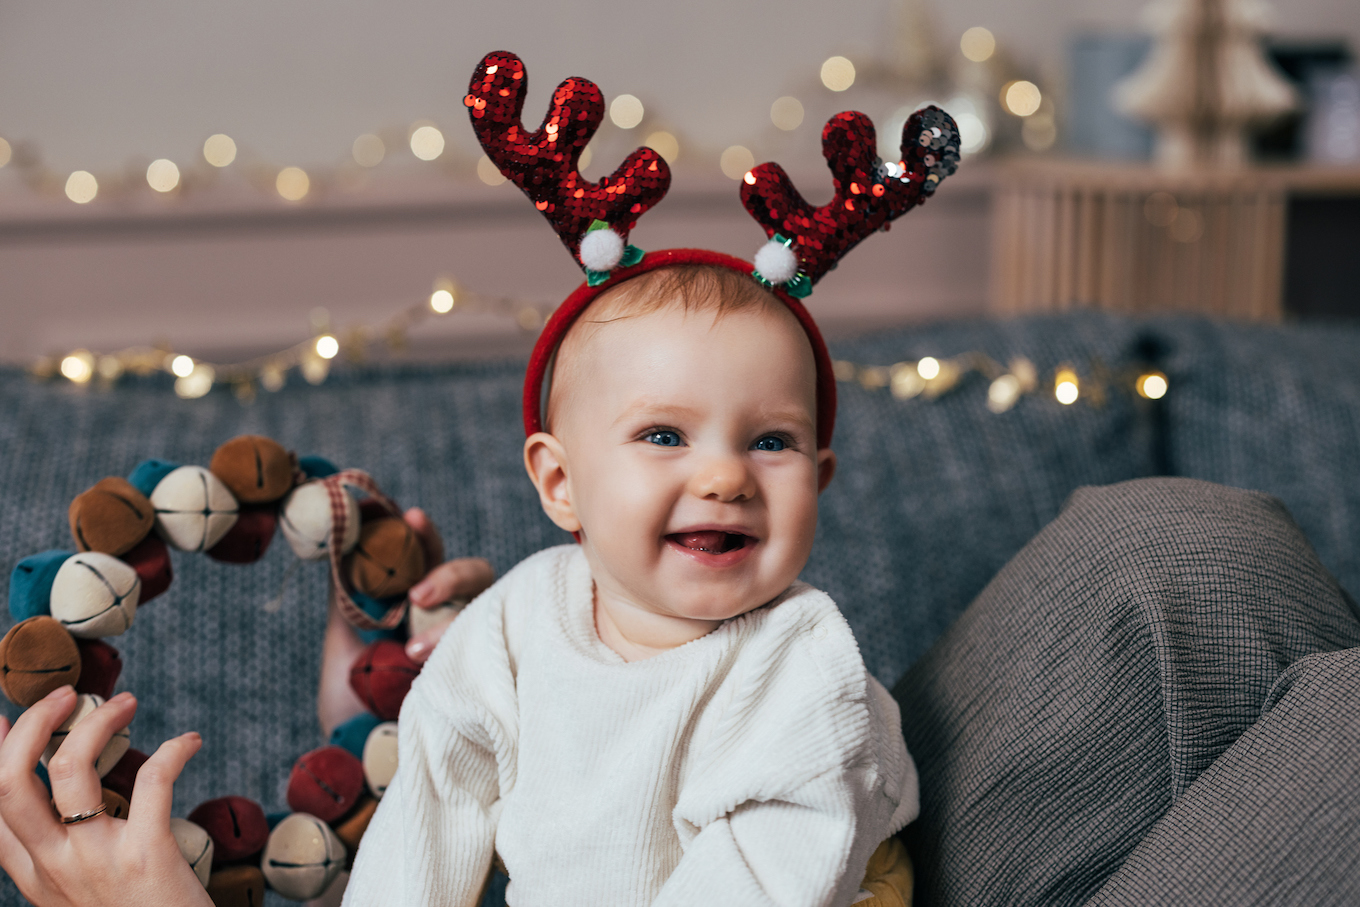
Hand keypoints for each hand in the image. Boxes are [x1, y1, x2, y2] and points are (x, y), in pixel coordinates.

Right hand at [0, 686, 210, 906]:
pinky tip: (191, 741)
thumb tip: (55, 793)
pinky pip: (152, 782)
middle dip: (29, 727)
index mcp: (35, 876)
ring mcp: (96, 861)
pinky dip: (173, 750)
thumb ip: (60, 850)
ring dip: (97, 722)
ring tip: (128, 702)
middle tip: (66, 695)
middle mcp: (54, 867)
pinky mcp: (147, 856)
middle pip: (8, 784)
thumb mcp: (81, 895)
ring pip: (70, 770)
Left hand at [317, 508, 494, 736]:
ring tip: (413, 652)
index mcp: (419, 606)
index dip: (426, 535)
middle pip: (475, 573)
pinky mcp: (485, 675)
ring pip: (489, 607)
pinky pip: (491, 647)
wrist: (359, 764)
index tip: (410, 516)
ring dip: (453, 621)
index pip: (432, 557)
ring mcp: (472, 645)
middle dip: (449, 574)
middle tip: (417, 593)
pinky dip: (461, 649)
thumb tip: (339, 542)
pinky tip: (430, 664)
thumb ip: (346, 598)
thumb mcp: (342, 648)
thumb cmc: (353, 708)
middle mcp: (452, 619)